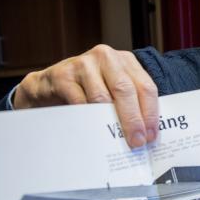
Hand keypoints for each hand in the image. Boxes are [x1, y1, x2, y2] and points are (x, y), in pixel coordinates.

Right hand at [14, 44, 158, 147]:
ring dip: (110, 122)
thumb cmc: (87, 90)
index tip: (152, 135)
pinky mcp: (63, 75)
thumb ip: (130, 103)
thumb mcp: (112, 90)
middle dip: (134, 119)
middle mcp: (106, 57)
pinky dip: (88, 119)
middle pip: (125, 90)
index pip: (146, 86)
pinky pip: (79, 101)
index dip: (151, 113)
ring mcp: (83, 64)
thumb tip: (147, 133)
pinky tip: (94, 133)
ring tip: (117, 140)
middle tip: (137, 141)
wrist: (48, 85)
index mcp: (125, 61)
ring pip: (102, 97)